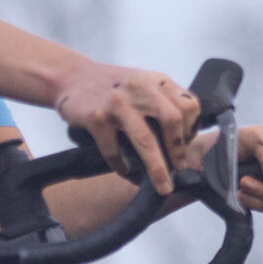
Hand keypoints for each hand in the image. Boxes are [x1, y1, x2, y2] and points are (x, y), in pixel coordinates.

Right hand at [52, 65, 199, 193]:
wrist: (70, 77)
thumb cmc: (111, 86)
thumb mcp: (142, 83)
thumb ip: (163, 102)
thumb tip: (186, 139)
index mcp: (156, 81)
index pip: (188, 104)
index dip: (191, 128)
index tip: (186, 145)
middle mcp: (140, 88)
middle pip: (171, 120)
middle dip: (178, 151)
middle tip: (179, 169)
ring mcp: (117, 103)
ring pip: (145, 140)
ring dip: (157, 169)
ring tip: (162, 186)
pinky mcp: (97, 117)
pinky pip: (114, 150)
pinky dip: (122, 165)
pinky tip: (124, 170)